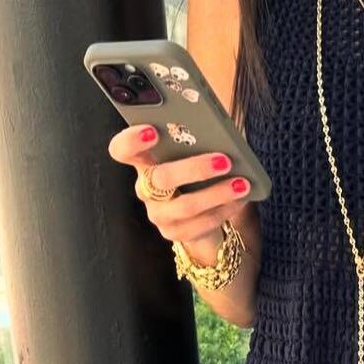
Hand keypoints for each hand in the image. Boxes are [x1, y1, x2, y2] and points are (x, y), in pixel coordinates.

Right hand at [107, 123, 252, 255]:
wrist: (200, 214)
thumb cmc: (195, 173)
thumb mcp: (192, 153)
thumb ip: (194, 139)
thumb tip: (217, 130)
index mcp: (143, 161)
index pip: (122, 150)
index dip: (131, 141)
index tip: (152, 131)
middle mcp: (145, 188)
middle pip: (160, 178)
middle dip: (195, 168)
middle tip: (224, 160)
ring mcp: (158, 214)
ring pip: (185, 206)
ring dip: (217, 193)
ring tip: (242, 183)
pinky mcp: (174, 233)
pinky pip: (201, 224)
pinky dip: (224, 209)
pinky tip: (240, 199)